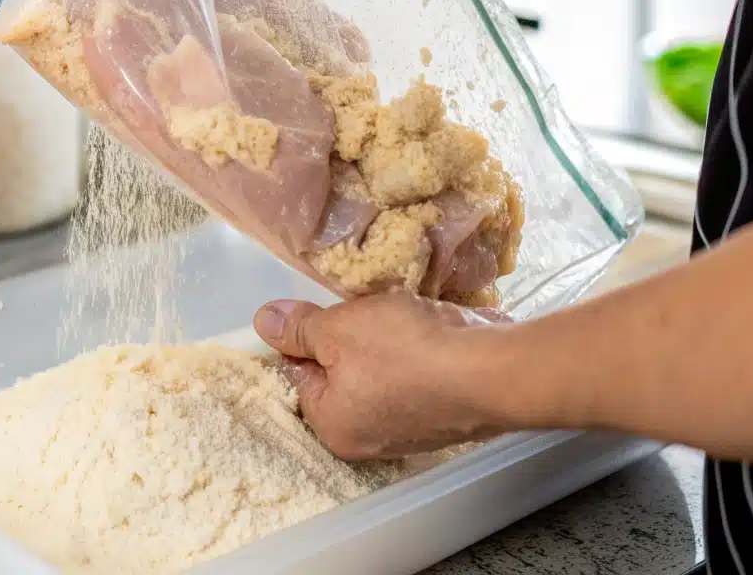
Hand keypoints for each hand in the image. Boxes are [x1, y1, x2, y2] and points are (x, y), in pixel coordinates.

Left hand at [253, 292, 517, 459]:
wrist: (489, 368)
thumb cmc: (404, 351)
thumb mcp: (338, 327)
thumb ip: (299, 327)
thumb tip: (263, 322)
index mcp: (333, 427)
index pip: (300, 373)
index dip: (308, 335)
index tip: (327, 312)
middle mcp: (369, 439)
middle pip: (342, 373)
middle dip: (351, 337)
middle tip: (365, 311)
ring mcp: (412, 429)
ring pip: (382, 370)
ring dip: (387, 339)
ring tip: (399, 316)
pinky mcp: (446, 412)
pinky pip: (418, 374)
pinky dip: (419, 349)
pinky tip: (427, 329)